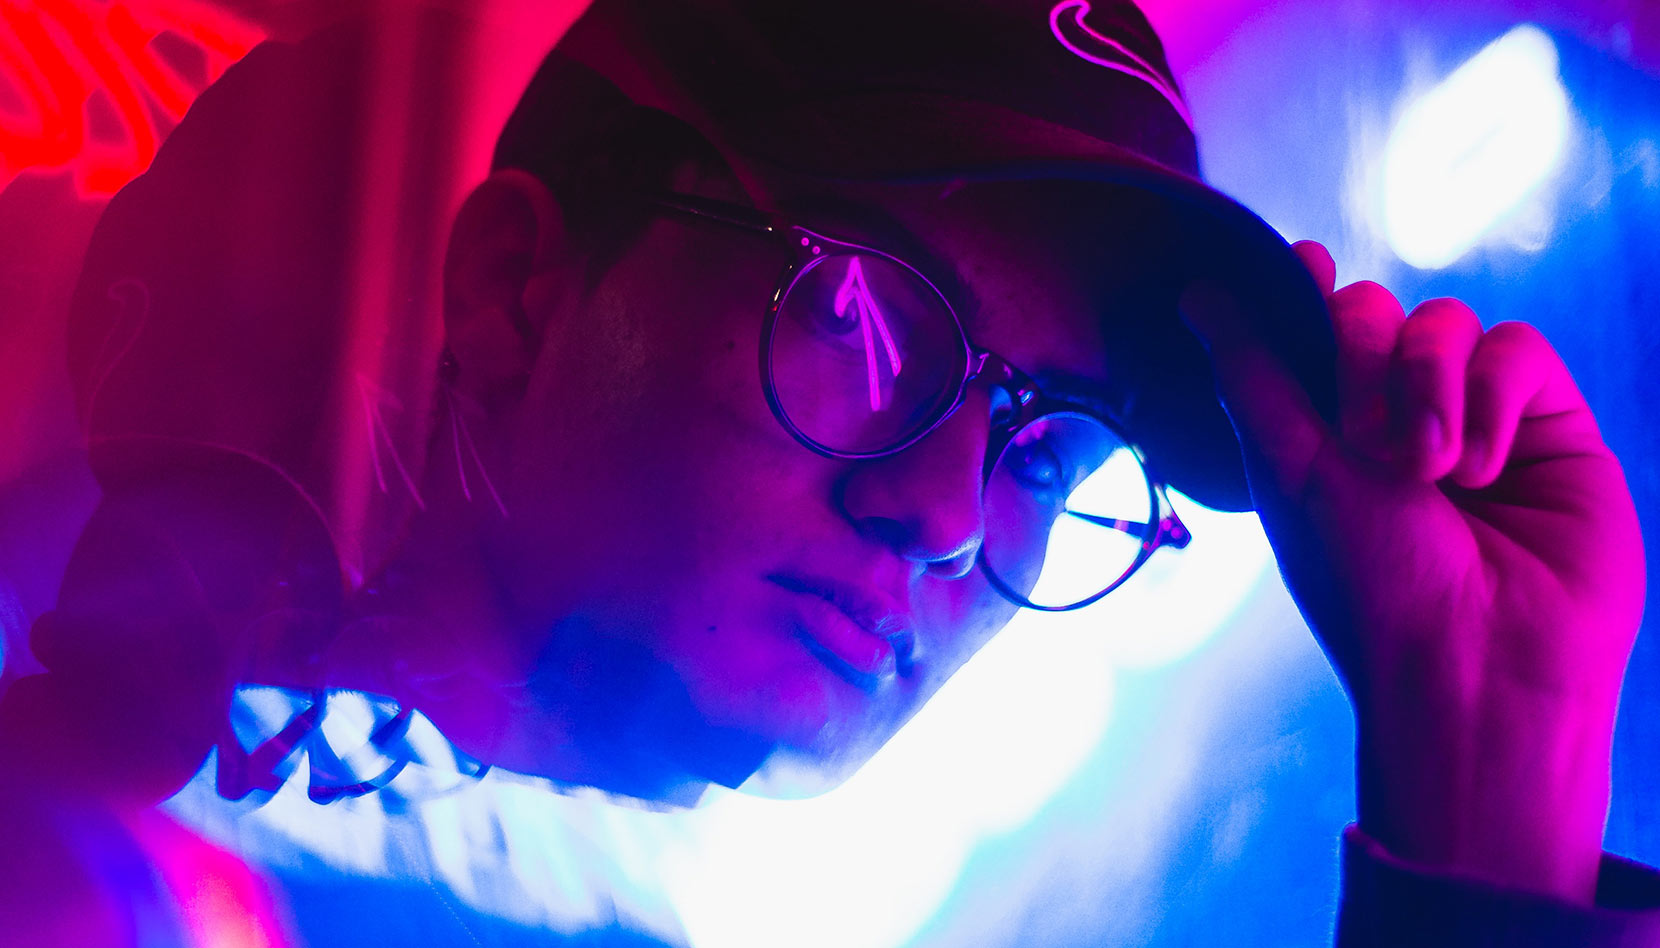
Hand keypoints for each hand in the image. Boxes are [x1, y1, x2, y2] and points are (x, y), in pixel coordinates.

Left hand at [1181, 241, 1645, 901]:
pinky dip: (1492, 395)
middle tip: (1366, 438)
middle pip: (1374, 312)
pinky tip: (1481, 465)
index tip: (1304, 264)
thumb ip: (1250, 374)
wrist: (1478, 665)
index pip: (1311, 328)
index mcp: (1323, 432)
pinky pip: (1519, 348)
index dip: (1305, 290)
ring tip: (1429, 468)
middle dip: (1361, 356)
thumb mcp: (1291, 471)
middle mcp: (1396, 417)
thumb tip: (1195, 293)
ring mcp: (1474, 417)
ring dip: (1425, 382)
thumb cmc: (1370, 585)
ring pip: (1447, 321)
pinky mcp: (1551, 424)